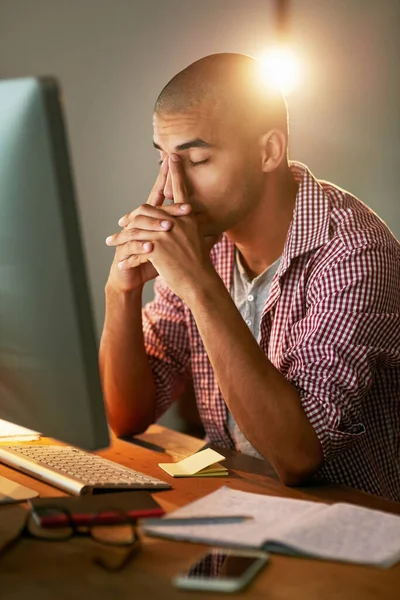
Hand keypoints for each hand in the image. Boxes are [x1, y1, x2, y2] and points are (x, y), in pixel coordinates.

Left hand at [118, 154, 220, 301]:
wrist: (200, 283)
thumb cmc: (202, 266)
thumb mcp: (202, 242)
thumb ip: (199, 232)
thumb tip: (210, 228)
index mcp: (187, 217)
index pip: (180, 189)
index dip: (176, 172)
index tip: (171, 156)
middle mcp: (176, 221)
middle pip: (147, 209)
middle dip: (132, 215)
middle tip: (122, 221)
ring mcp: (165, 233)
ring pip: (135, 228)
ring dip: (121, 237)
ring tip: (112, 243)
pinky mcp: (157, 247)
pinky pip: (136, 248)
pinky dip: (127, 257)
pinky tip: (120, 263)